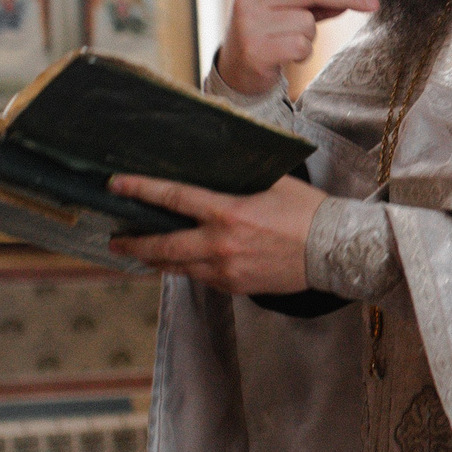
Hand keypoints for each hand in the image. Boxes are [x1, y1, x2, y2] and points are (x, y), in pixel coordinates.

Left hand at [105, 172, 328, 294]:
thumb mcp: (271, 182)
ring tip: (142, 255)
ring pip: (178, 268)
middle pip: (163, 246)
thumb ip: (238, 177)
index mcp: (226, 212)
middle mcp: (219, 245)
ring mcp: (225, 270)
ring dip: (157, 260)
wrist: (335, 251)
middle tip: (116, 242)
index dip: (140, 190)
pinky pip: (202, 278)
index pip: (172, 198)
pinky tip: (184, 263)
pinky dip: (189, 269)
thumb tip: (214, 164)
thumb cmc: (307, 211)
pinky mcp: (236, 287)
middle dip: (134, 244)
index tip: (116, 185)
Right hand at [213, 0, 376, 96]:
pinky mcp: (256, 50)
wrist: (236, 73)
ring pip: (307, 21)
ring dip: (311, 35)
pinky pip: (301, 45)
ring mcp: (249, 23)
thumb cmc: (266, 37)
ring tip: (292, 42)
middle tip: (372, 2)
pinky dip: (304, 53)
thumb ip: (316, 0)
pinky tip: (289, 56)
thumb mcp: (288, 11)